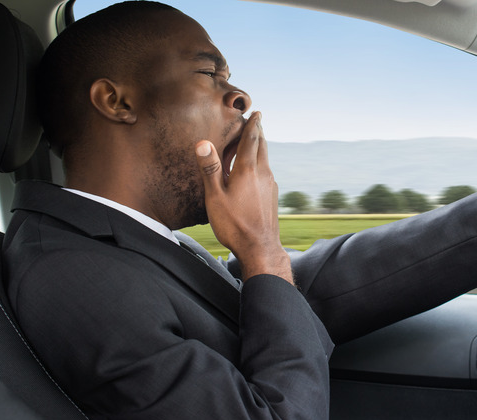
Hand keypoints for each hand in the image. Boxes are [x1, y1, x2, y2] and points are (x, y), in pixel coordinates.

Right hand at [195, 112, 292, 282]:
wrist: (260, 248)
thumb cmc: (234, 224)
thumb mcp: (215, 197)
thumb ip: (210, 169)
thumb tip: (203, 143)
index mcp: (247, 170)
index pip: (251, 140)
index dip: (253, 125)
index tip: (256, 113)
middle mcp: (263, 174)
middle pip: (262, 146)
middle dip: (258, 132)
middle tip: (256, 121)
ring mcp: (270, 186)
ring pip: (265, 160)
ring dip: (259, 148)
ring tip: (253, 142)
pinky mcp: (273, 197)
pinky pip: (266, 173)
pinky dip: (260, 164)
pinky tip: (254, 172)